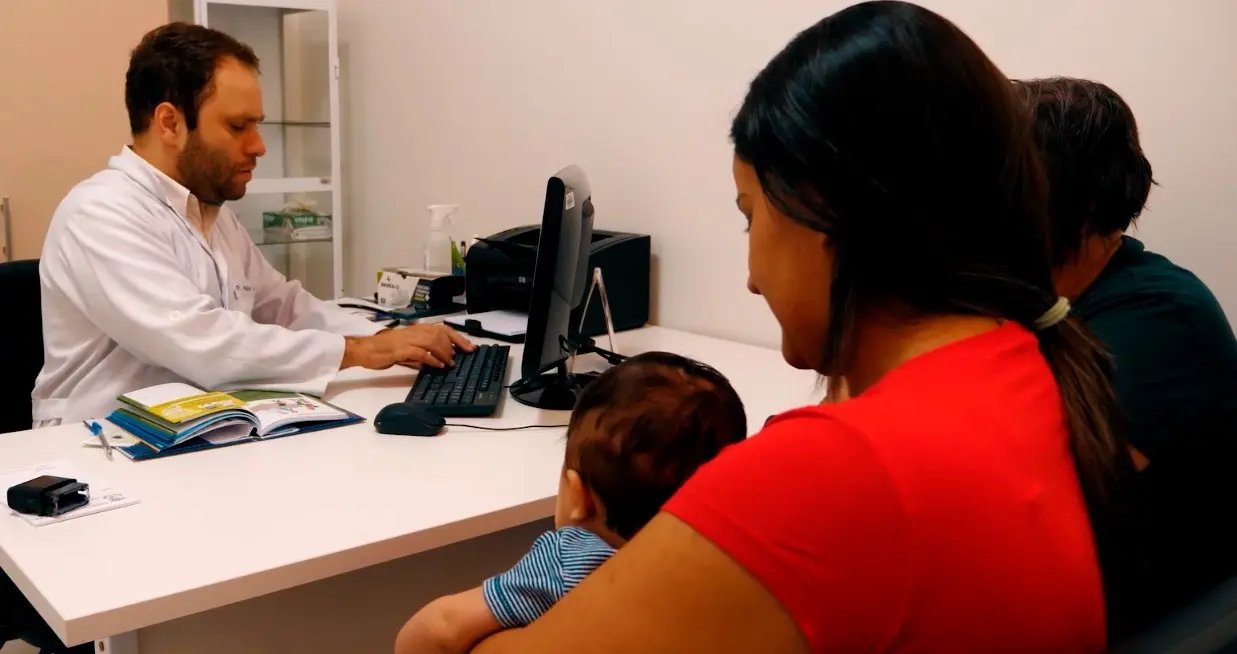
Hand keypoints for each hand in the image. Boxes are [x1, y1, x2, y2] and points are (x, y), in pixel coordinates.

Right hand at [340, 323, 473, 369]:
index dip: (459, 338)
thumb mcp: (409, 347)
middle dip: (453, 346)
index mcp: (417, 329)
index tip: (471, 348)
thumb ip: (424, 350)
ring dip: (444, 352)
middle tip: (457, 359)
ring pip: (433, 341)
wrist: (365, 349)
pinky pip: (420, 352)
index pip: (443, 330)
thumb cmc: (385, 349)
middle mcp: (414, 331)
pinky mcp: (400, 349)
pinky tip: (438, 365)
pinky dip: (432, 359)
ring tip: (449, 363)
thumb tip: (442, 358)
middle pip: (441, 334)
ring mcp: (407, 339)